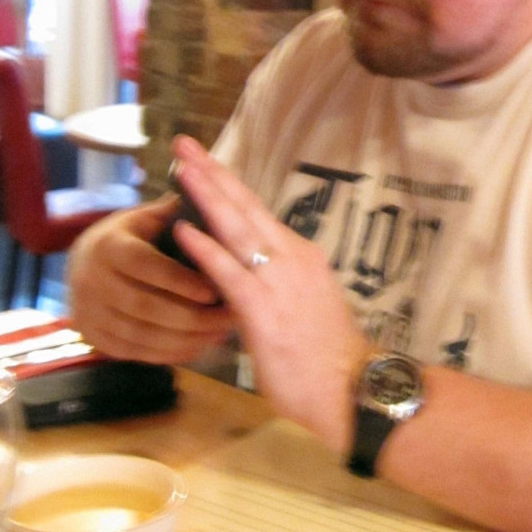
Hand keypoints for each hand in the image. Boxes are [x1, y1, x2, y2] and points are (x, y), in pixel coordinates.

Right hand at [68, 198, 235, 363]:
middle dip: (193, 317)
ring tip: (221, 334)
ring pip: (142, 335)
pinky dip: (170, 353)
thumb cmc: (129, 237)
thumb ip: (177, 216)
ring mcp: (88, 313)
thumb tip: (217, 202)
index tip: (216, 290)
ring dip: (187, 339)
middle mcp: (91, 280)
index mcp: (108, 245)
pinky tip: (199, 346)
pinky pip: (135, 353)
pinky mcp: (93, 338)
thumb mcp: (146, 218)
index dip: (181, 280)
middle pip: (146, 307)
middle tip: (231, 317)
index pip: (145, 265)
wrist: (82, 263)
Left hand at [167, 136, 367, 450]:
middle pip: (245, 206)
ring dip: (206, 196)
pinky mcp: (264, 308)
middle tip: (185, 144)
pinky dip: (205, 248)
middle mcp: (291, 256)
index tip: (205, 161)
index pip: (257, 212)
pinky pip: (230, 272)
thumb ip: (271, 286)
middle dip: (212, 173)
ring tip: (181, 169)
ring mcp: (278, 280)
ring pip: (237, 228)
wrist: (351, 386)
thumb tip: (240, 277)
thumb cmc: (326, 357)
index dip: (228, 185)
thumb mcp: (299, 307)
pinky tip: (183, 230)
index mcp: (300, 255)